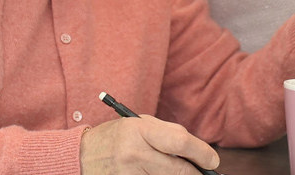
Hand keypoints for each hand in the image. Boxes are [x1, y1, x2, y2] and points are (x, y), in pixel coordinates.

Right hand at [80, 116, 219, 174]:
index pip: (180, 142)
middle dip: (196, 174)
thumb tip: (199, 151)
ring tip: (181, 173)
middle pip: (178, 170)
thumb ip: (169, 134)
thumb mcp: (140, 124)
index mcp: (139, 130)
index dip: (202, 153)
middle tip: (205, 173)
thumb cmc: (118, 137)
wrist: (81, 156)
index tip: (213, 160)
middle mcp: (134, 154)